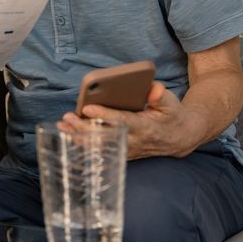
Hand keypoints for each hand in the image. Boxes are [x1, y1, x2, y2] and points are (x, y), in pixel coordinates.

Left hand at [66, 81, 195, 158]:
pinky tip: (70, 136)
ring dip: (80, 137)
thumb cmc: (172, 115)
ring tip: (63, 127)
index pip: (122, 121)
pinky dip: (85, 144)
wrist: (179, 137)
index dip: (104, 116)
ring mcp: (128, 149)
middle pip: (105, 136)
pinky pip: (102, 150)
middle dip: (84, 128)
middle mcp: (135, 140)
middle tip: (67, 119)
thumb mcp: (171, 103)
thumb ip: (161, 96)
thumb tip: (153, 88)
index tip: (88, 109)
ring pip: (101, 146)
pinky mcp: (124, 153)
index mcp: (145, 126)